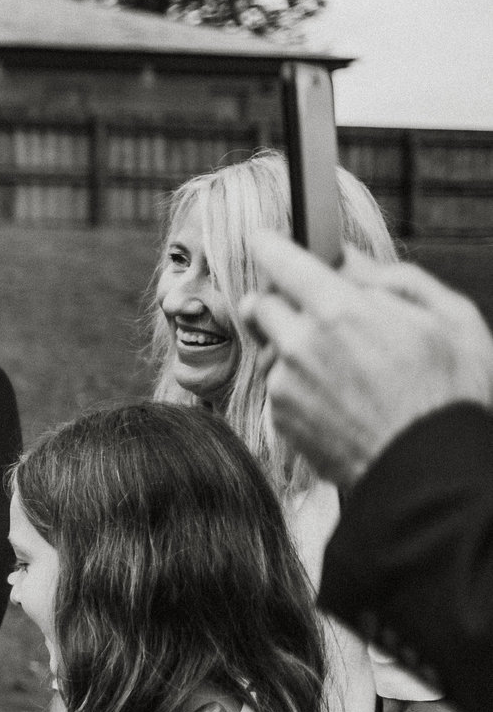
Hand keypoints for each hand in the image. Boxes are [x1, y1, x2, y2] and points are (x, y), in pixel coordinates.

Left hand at [242, 233, 492, 484]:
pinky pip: (279, 388)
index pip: (279, 260)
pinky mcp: (280, 419)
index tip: (268, 240)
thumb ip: (394, 279)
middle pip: (260, 304)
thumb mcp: (449, 318)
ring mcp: (286, 386)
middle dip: (282, 300)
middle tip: (318, 310)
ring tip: (349, 367)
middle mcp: (300, 345)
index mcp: (340, 311)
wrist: (432, 471)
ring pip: (272, 349)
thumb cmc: (451, 393)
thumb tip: (349, 257)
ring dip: (295, 348)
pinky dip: (301, 385)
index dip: (271, 245)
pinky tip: (343, 398)